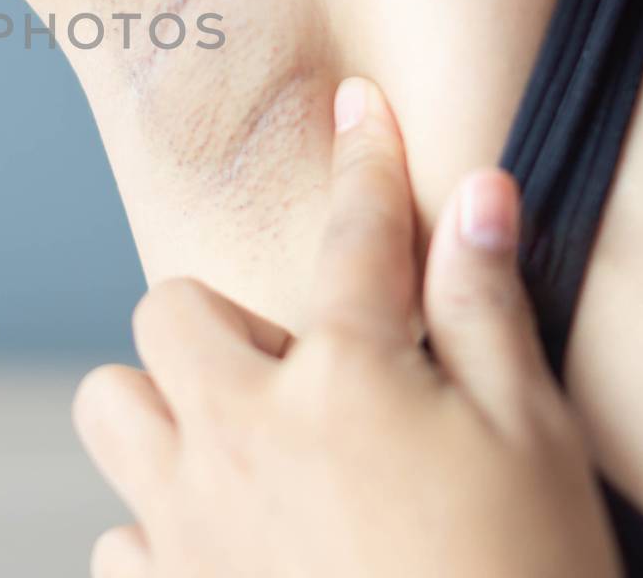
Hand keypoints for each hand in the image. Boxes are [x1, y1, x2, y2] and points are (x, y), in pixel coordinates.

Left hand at [73, 77, 619, 576]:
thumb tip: (480, 192)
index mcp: (342, 380)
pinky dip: (158, 531)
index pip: (355, 236)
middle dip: (221, 325)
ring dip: (163, 412)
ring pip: (108, 409)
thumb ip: (487, 310)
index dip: (366, 160)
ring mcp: (188, 520)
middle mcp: (239, 434)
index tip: (356, 108)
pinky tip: (228, 548)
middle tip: (300, 375)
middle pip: (165, 313)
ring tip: (241, 449)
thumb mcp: (534, 441)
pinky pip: (117, 535)